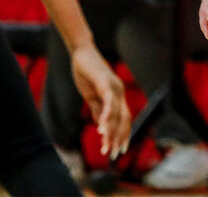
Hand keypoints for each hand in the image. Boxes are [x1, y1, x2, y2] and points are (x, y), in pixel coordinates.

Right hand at [69, 45, 130, 159]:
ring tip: (106, 148)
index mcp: (117, 95)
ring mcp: (114, 86)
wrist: (82, 53)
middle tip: (114, 155)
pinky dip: (106, 116)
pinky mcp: (105, 82)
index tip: (119, 150)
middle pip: (124, 119)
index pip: (125, 119)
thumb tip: (102, 126)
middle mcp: (119, 92)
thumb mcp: (92, 95)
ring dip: (111, 132)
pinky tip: (101, 129)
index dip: (123, 134)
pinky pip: (108, 102)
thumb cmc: (86, 73)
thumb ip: (98, 109)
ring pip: (117, 114)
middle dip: (119, 138)